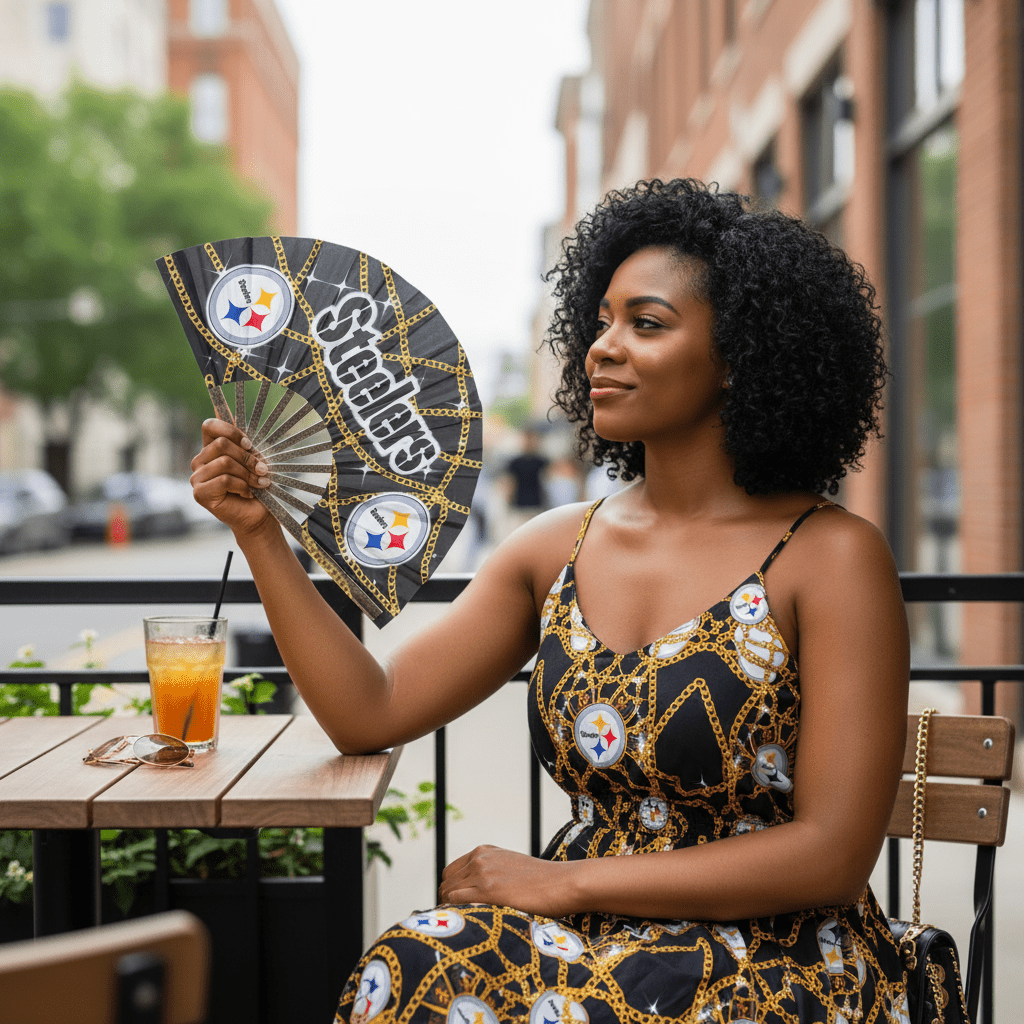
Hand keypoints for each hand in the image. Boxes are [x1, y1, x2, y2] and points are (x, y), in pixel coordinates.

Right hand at [190, 418, 273, 536]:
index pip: (210, 426)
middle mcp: (199, 460)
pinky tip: (248, 493)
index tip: (249, 444)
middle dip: (247, 457)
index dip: (231, 430)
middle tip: (262, 469)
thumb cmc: (256, 485)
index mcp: (210, 448)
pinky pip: (224, 479)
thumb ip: (242, 438)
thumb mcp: (253, 458)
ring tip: (259, 483)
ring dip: (248, 474)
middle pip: (222, 444)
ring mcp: (197, 477)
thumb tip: (227, 406)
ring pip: (225, 462)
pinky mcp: (200, 493)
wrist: (258, 515)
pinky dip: (242, 486)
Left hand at [439, 845, 574, 917]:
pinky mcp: (488, 890)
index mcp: (484, 851)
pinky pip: (456, 902)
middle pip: (446, 882)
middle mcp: (480, 858)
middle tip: (459, 920)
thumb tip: (474, 894)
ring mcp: (483, 873)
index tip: (456, 908)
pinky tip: (468, 923)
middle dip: (447, 901)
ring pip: (448, 892)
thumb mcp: (511, 867)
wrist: (562, 883)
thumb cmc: (542, 882)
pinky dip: (456, 913)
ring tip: (463, 925)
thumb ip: (491, 873)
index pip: (450, 872)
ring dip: (450, 909)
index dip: (451, 891)